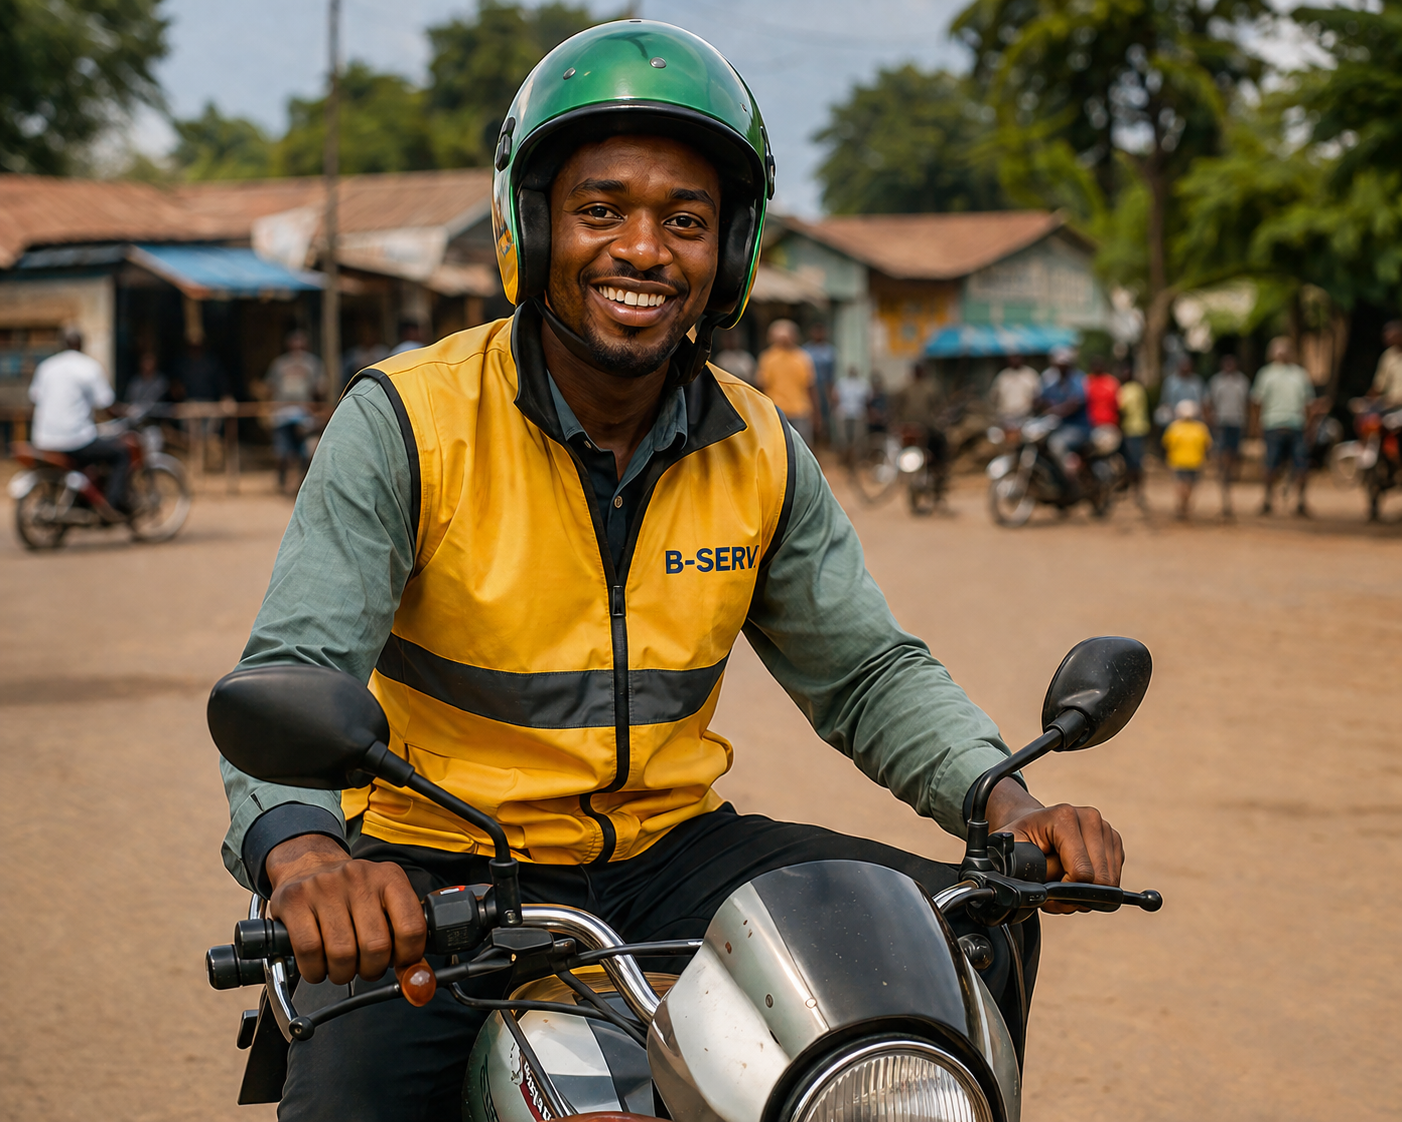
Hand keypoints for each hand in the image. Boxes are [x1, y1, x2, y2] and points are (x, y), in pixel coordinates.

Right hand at [266, 835, 425, 984]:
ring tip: (342, 967)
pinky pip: (310, 951)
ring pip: (342, 953)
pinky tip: (319, 966)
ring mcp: (325, 887)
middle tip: (366, 968)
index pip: (412, 927)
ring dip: (343, 974)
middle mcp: (359, 878)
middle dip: (372, 969)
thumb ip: (404, 938)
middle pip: (376, 946)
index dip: (408, 957)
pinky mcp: (295, 901)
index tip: (400, 964)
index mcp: (389, 877)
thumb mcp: (385, 904)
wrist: (308, 864)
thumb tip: (418, 982)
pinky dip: (316, 971)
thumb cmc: (351, 894)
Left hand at [986, 778, 1123, 913]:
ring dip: (1086, 891)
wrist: (1032, 826)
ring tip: (1063, 882)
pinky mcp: (1114, 840)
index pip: (1081, 872)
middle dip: (1077, 893)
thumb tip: (1048, 889)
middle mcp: (1089, 818)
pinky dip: (1096, 885)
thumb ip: (1027, 868)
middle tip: (1055, 890)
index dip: (1065, 890)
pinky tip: (1076, 877)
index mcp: (1064, 817)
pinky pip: (1115, 877)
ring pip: (1110, 881)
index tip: (1047, 886)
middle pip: (1100, 879)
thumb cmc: (1021, 839)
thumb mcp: (1012, 850)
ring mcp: (1105, 828)